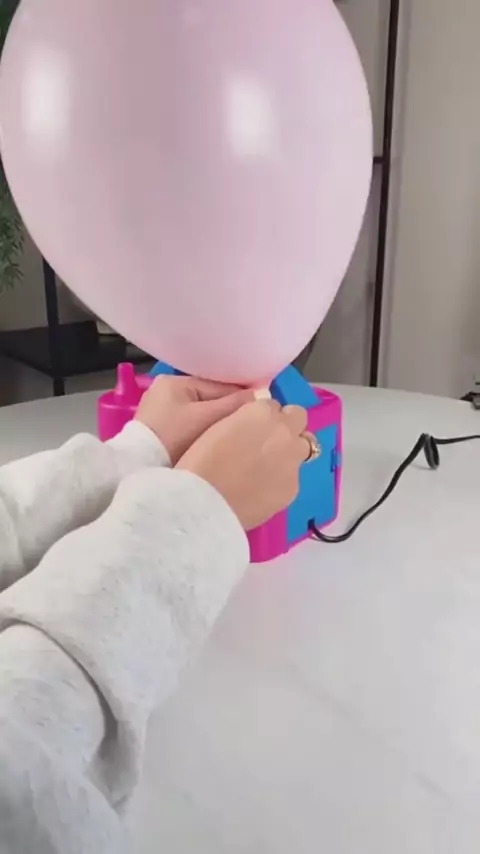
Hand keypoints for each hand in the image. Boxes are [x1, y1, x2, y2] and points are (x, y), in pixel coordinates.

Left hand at [136, 376, 253, 464]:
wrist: (138, 468)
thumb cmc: (173, 438)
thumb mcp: (206, 418)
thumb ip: (235, 405)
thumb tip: (263, 394)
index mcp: (174, 382)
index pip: (219, 385)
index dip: (243, 397)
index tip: (265, 408)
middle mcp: (166, 393)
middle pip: (210, 399)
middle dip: (230, 411)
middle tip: (256, 424)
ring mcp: (161, 414)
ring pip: (202, 415)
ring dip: (219, 423)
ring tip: (241, 434)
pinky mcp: (161, 433)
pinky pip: (192, 427)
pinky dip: (205, 433)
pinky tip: (219, 443)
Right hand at [177, 401, 309, 529]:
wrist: (204, 503)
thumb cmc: (200, 462)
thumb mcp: (218, 425)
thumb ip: (243, 420)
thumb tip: (254, 425)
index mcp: (261, 412)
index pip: (271, 404)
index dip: (261, 416)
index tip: (251, 427)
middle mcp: (283, 431)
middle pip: (298, 417)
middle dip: (287, 424)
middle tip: (268, 440)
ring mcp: (293, 460)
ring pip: (305, 446)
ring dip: (291, 450)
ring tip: (270, 466)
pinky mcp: (293, 487)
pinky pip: (293, 476)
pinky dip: (282, 479)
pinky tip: (263, 490)